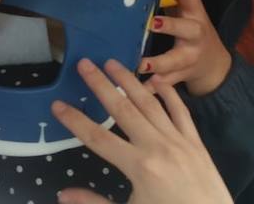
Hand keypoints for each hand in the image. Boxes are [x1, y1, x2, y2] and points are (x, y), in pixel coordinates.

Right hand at [51, 59, 232, 203]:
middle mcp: (157, 146)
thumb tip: (63, 194)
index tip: (58, 104)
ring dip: (129, 81)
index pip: (97, 138)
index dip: (75, 121)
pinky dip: (168, 94)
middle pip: (122, 109)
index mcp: (139, 166)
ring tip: (113, 63)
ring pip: (150, 103)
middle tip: (84, 63)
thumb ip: (94, 203)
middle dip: (100, 85)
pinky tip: (157, 80)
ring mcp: (179, 141)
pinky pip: (180, 111)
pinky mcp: (196, 143)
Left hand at [142, 0, 231, 96]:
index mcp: (194, 13)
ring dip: (158, 63)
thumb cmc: (192, 32)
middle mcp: (195, 34)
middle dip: (171, 26)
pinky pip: (167, 83)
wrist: (215, 66)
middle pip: (188, 29)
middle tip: (151, 24)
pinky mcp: (183, 75)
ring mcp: (191, 57)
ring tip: (141, 64)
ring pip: (176, 60)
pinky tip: (139, 89)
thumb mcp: (186, 13)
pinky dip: (153, 87)